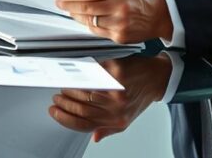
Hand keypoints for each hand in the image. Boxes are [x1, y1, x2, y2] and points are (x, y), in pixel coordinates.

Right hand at [49, 54, 172, 141]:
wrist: (157, 78)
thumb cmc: (140, 95)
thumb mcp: (126, 118)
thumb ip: (108, 128)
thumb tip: (94, 137)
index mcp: (116, 122)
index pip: (84, 124)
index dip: (64, 118)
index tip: (54, 111)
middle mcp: (117, 109)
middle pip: (81, 109)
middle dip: (64, 104)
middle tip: (57, 98)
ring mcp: (116, 91)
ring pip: (84, 93)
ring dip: (70, 90)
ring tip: (64, 88)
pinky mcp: (116, 74)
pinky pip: (92, 76)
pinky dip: (80, 76)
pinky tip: (75, 76)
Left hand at [52, 0, 172, 43]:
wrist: (159, 16)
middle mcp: (120, 8)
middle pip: (85, 7)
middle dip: (67, 4)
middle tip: (58, 0)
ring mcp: (119, 24)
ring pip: (88, 20)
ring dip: (74, 14)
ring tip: (67, 8)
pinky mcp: (119, 37)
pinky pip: (96, 30)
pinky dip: (86, 23)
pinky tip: (81, 17)